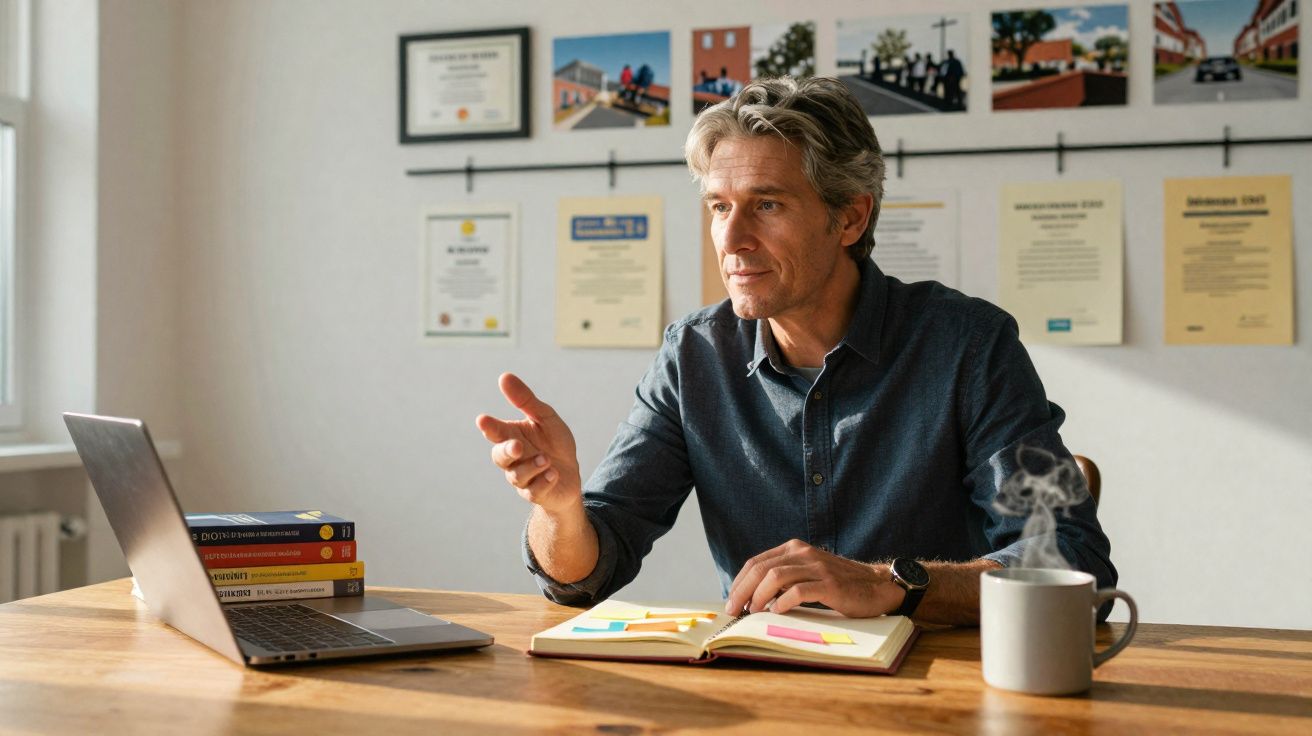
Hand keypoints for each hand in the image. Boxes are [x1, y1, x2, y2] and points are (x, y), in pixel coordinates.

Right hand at [475, 373, 581, 514]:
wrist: (570, 475)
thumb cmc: (553, 443)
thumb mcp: (545, 418)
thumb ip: (525, 400)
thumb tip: (504, 377)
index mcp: (512, 436)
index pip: (496, 431)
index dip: (489, 427)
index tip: (483, 420)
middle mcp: (513, 459)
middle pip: (500, 457)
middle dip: (507, 451)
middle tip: (517, 445)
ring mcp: (523, 478)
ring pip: (517, 476)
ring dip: (531, 467)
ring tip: (546, 459)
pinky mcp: (536, 493)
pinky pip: (534, 491)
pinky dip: (543, 481)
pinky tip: (553, 474)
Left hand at [723, 539, 905, 617]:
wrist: (877, 586)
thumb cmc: (839, 584)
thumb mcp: (807, 573)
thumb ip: (784, 578)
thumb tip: (751, 598)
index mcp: (794, 548)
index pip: (756, 562)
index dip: (739, 582)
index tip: (731, 601)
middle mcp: (803, 553)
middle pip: (761, 569)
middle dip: (742, 591)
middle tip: (734, 610)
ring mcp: (817, 567)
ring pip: (775, 577)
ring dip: (758, 597)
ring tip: (753, 612)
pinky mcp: (829, 584)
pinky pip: (798, 591)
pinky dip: (782, 603)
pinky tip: (777, 612)